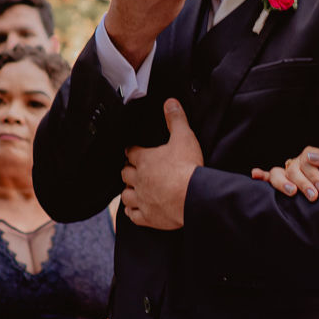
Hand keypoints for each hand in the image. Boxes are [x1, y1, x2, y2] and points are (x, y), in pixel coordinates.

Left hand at [121, 100, 202, 230]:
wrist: (193, 196)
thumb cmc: (187, 167)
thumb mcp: (184, 137)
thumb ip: (176, 119)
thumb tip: (170, 102)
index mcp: (145, 159)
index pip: (131, 152)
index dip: (132, 151)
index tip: (132, 151)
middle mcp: (138, 179)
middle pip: (125, 174)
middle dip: (128, 171)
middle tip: (133, 170)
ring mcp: (141, 199)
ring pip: (125, 195)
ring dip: (127, 191)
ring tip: (132, 190)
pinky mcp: (148, 216)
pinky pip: (133, 215)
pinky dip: (132, 212)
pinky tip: (133, 211)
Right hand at [250, 146, 318, 200]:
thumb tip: (309, 156)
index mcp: (312, 157)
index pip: (306, 160)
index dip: (313, 174)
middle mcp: (298, 163)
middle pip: (293, 168)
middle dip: (303, 183)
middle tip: (314, 196)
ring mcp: (289, 172)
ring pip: (278, 173)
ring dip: (283, 183)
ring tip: (292, 193)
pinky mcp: (284, 182)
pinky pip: (269, 176)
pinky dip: (261, 175)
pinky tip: (254, 175)